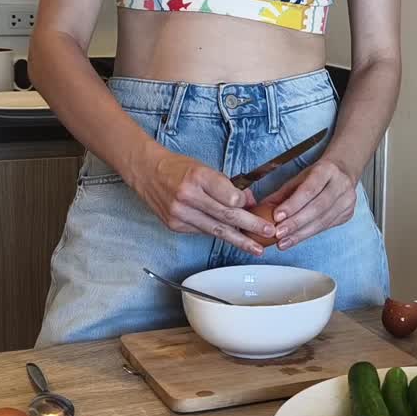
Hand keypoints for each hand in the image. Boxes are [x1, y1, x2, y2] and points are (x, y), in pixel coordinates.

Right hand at [128, 150, 274, 255]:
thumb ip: (226, 186)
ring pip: (216, 230)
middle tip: (268, 232)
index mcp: (197, 177)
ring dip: (239, 239)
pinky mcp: (175, 225)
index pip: (228, 196)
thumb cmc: (178, 168)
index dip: (244, 204)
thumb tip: (248, 202)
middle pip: (225, 215)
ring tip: (256, 247)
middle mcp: (187, 196)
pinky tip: (232, 238)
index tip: (256, 208)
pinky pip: (203, 232)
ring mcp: (179, 213)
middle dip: (250, 226)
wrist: (147, 172)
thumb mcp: (205, 169)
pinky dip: (218, 234)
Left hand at [263, 158, 356, 248]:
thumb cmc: (318, 174)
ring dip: (300, 234)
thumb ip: (283, 193)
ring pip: (322, 221)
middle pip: (317, 208)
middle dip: (296, 223)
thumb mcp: (299, 177)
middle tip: (279, 234)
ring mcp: (347, 200)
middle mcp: (341, 184)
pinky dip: (309, 234)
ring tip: (283, 241)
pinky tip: (296, 239)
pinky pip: (326, 227)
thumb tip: (262, 209)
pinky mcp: (348, 213)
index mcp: (327, 170)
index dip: (293, 205)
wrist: (343, 172)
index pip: (309, 190)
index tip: (277, 216)